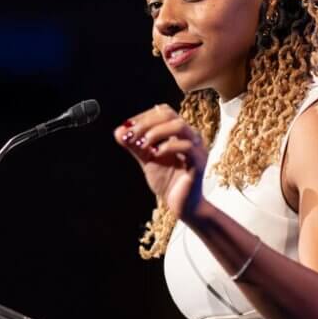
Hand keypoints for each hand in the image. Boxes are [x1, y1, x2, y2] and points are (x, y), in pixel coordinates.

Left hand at [113, 104, 208, 220]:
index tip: (127, 128)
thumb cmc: (168, 182)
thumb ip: (134, 146)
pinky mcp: (198, 161)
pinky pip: (186, 146)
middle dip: (146, 123)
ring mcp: (196, 147)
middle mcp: (190, 136)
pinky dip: (167, 147)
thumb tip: (119, 131)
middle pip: (169, 115)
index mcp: (179, 133)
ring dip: (156, 132)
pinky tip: (155, 155)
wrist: (181, 205)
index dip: (143, 117)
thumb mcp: (146, 160)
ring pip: (179, 126)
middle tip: (131, 135)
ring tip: (143, 144)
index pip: (162, 112)